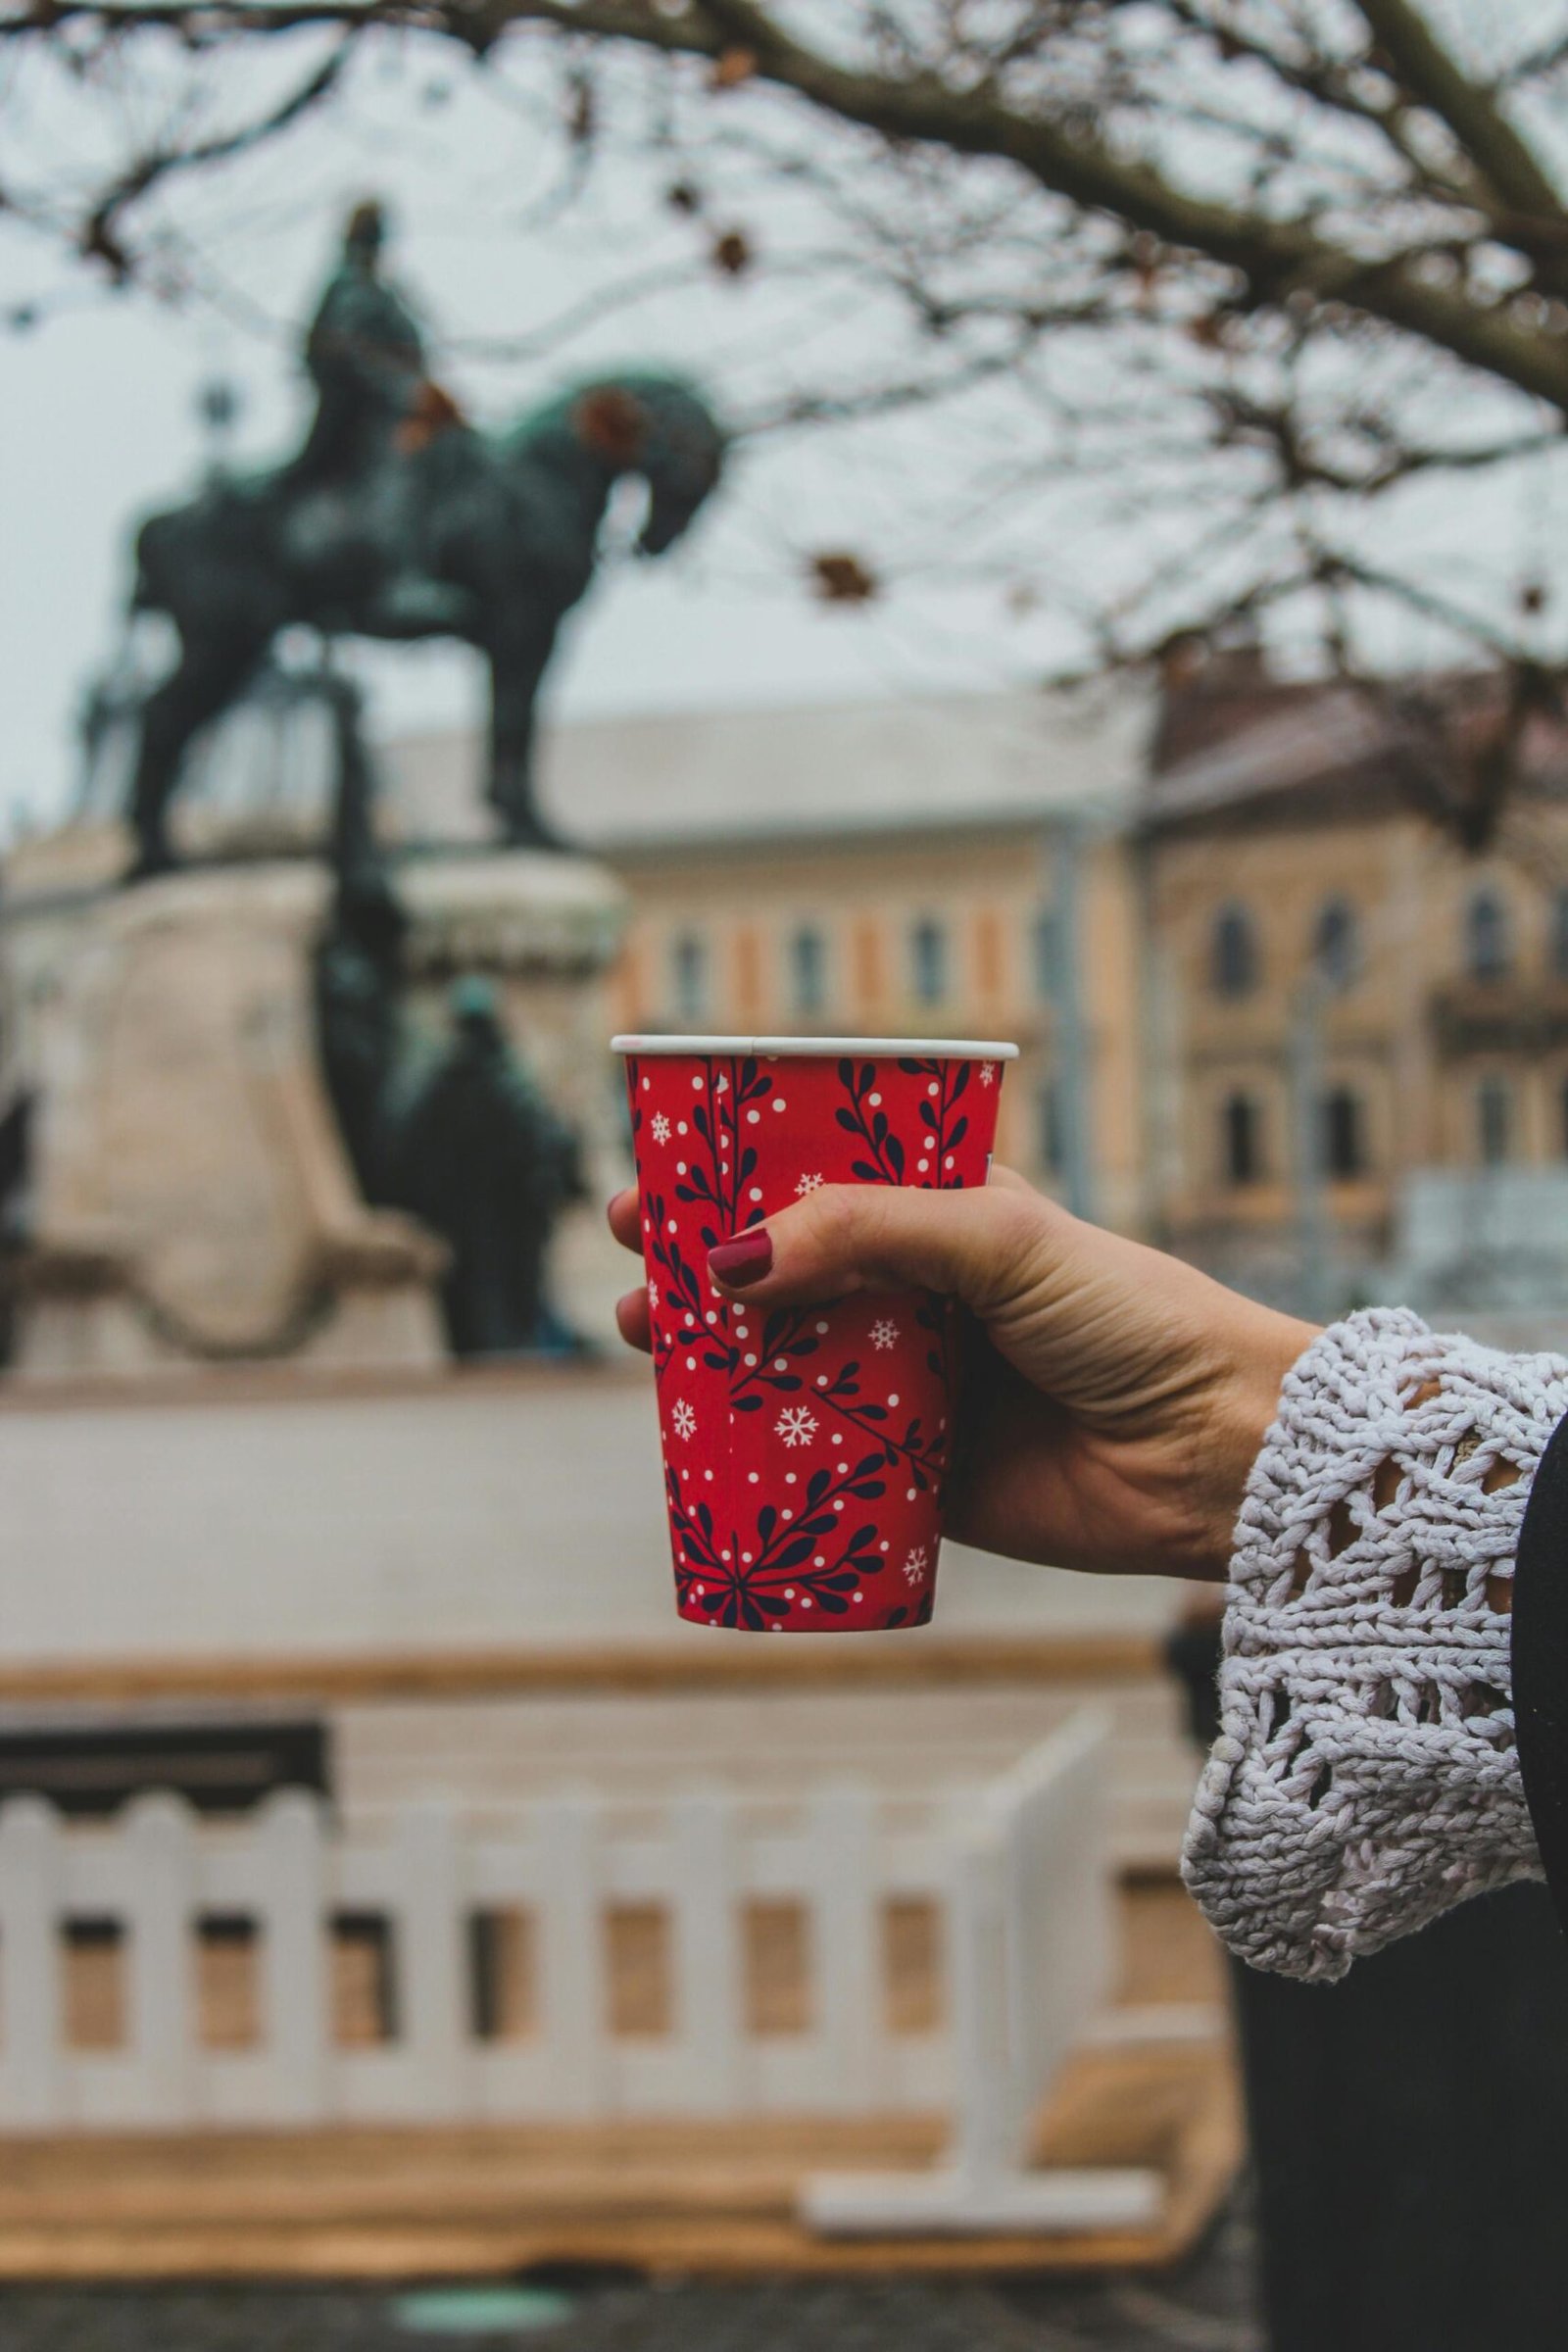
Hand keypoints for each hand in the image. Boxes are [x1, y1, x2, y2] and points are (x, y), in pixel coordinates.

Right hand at [609, 1167, 1314, 1581]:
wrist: (1215, 1451)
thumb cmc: (1129, 1316)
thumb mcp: (998, 1239)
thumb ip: (867, 1233)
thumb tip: (731, 1260)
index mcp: (944, 1219)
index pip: (818, 1187)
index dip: (735, 1183)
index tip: (656, 1181)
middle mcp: (920, 1300)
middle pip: (786, 1279)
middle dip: (703, 1272)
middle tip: (630, 1265)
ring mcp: (914, 1389)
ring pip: (788, 1367)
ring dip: (711, 1356)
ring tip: (643, 1339)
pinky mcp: (917, 1479)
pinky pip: (818, 1464)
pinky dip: (758, 1455)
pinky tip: (698, 1442)